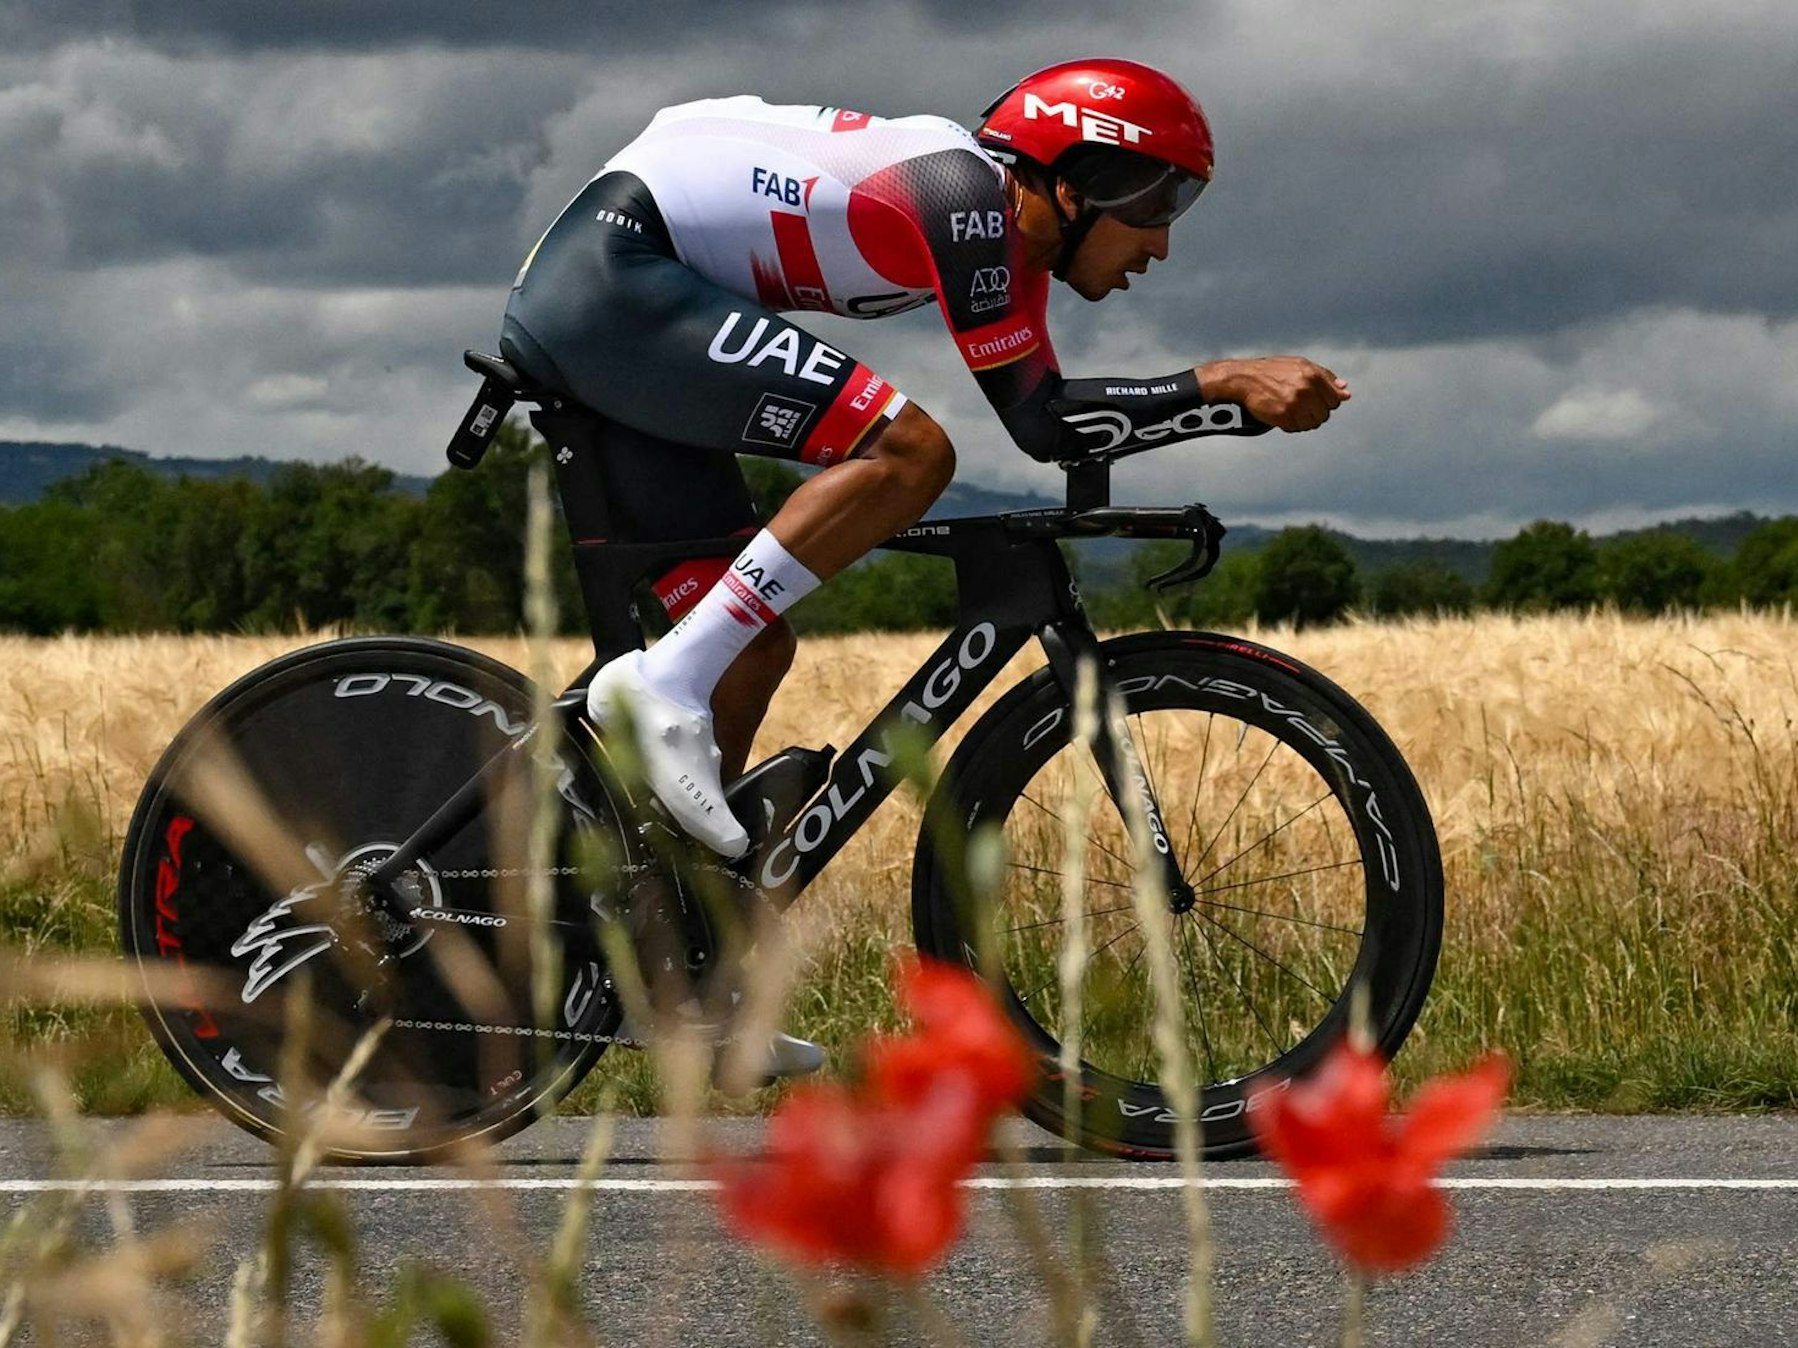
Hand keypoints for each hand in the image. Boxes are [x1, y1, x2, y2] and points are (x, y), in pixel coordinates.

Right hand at [1198, 357, 1350, 431]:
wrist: (1244, 379)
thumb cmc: (1272, 371)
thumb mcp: (1301, 366)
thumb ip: (1326, 378)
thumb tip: (1345, 392)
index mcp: (1313, 374)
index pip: (1335, 400)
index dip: (1324, 403)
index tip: (1311, 401)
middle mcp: (1306, 388)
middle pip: (1325, 414)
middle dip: (1314, 413)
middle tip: (1298, 406)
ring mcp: (1295, 403)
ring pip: (1312, 424)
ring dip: (1303, 421)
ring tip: (1290, 411)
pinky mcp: (1283, 415)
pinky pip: (1297, 428)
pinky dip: (1291, 426)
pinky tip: (1281, 415)